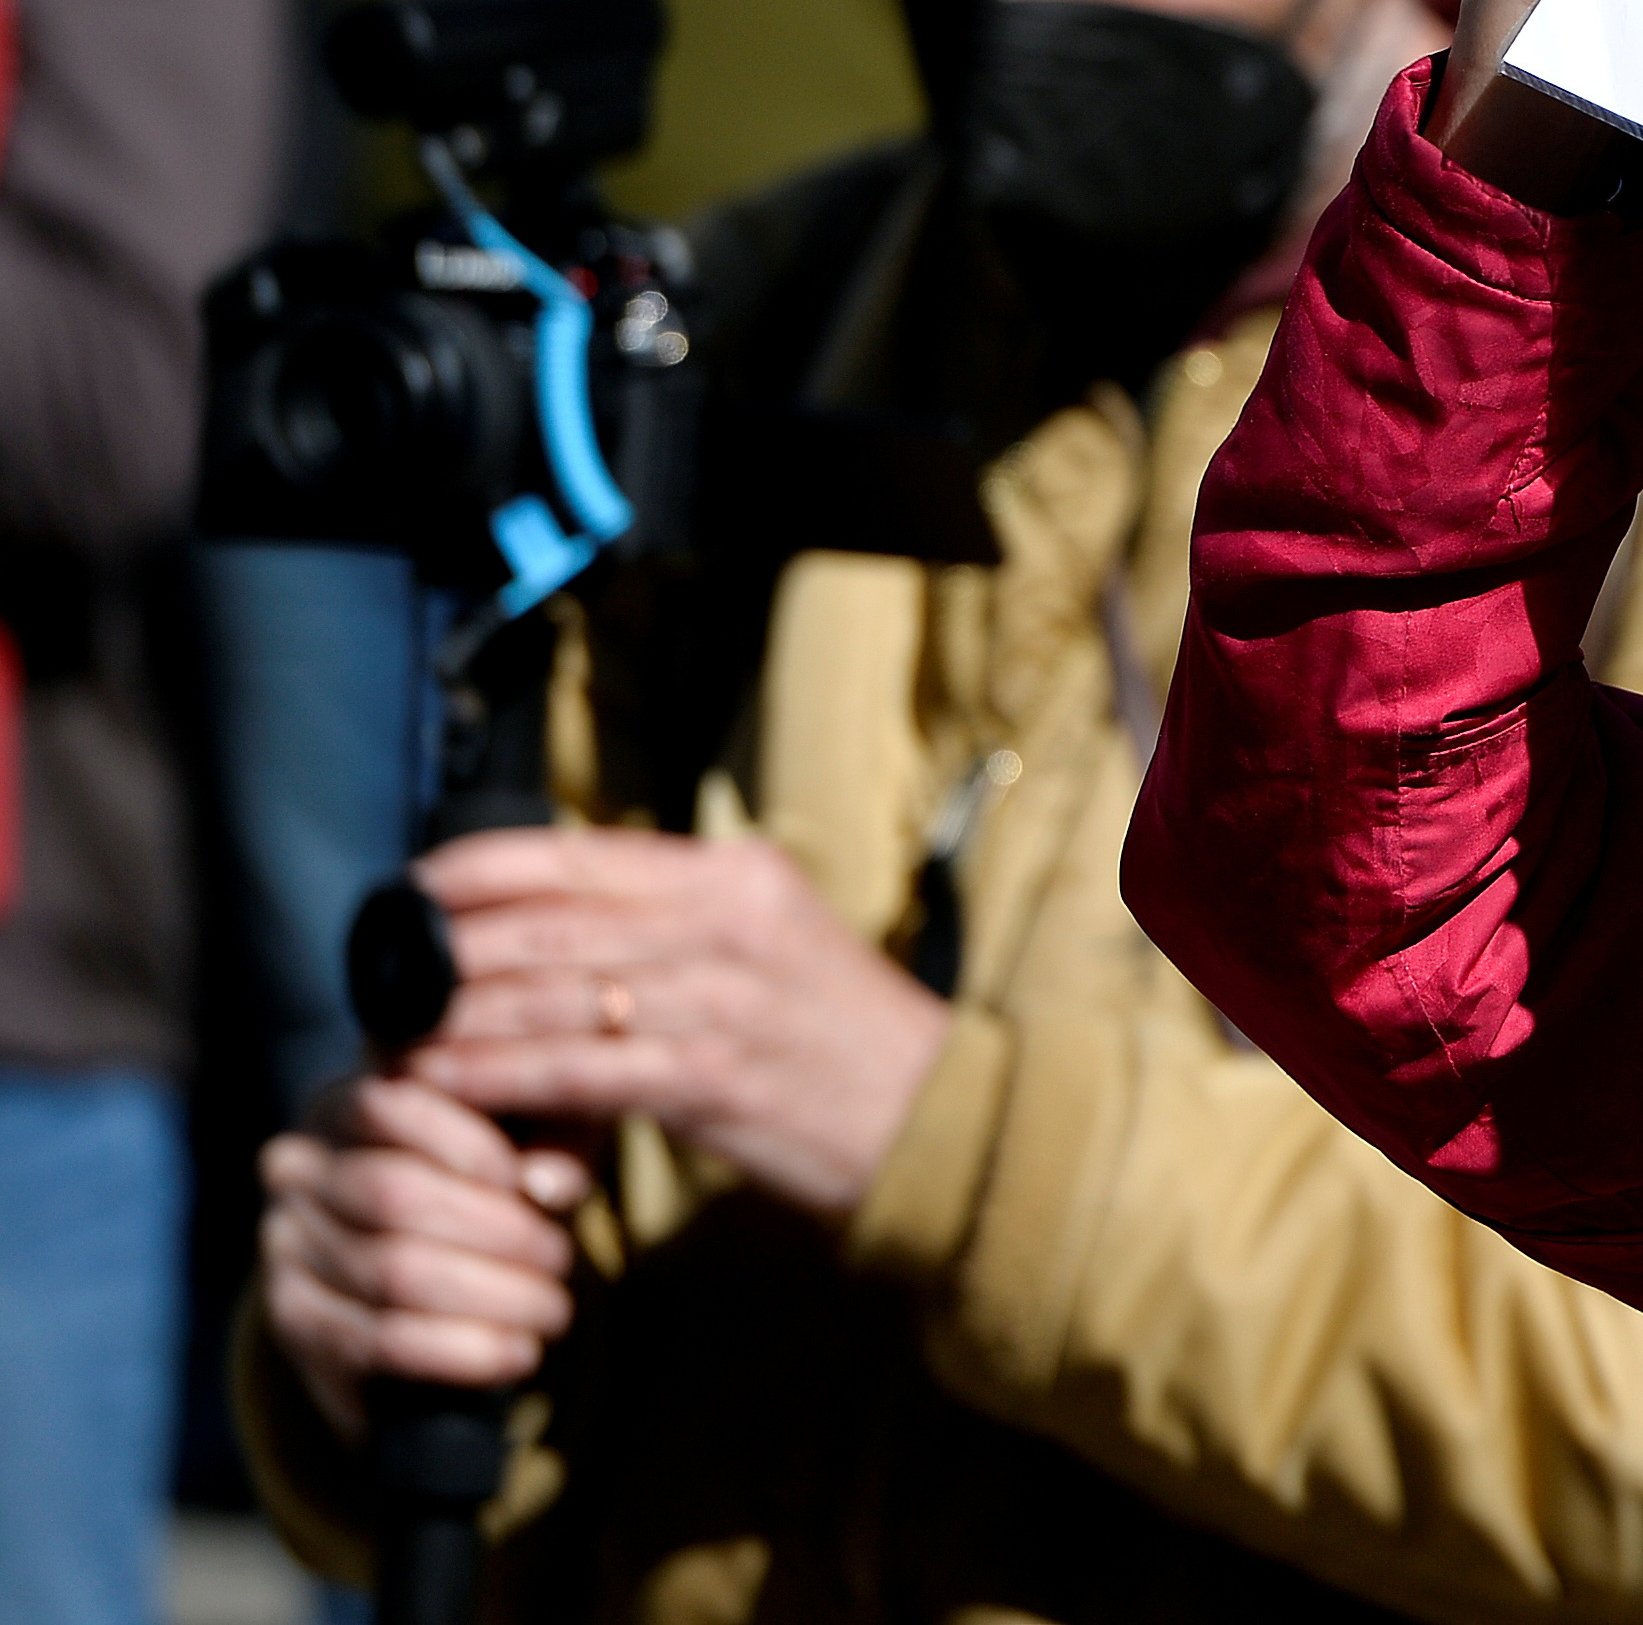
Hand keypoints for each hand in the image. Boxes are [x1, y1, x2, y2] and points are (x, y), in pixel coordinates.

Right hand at [259, 1071, 591, 1440]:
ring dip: (490, 1298)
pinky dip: (458, 1352)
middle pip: (394, 1196)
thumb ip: (547, 1140)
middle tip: (562, 1260)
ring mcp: (282, 1246)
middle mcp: (295, 1169)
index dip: (470, 1147)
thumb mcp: (531, 1137)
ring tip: (553, 1310)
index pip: (391, 1106)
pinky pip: (375, 1341)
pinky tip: (516, 1353)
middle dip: (496, 1233)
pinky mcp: (290, 1320)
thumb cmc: (494, 1179)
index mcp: (341, 1105)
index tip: (530, 1182)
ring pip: (391, 1273)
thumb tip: (548, 1188)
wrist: (438, 1273)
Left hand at [392, 827, 951, 1231]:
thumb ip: (673, 931)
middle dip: (449, 951)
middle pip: (551, 922)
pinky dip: (496, 1077)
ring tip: (391, 1038)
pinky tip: (442, 1086)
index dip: (480, 868)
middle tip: (379, 977)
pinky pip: (574, 1070)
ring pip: (550, 995)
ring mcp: (720, 998)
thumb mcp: (768, 949)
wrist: (933, 1119)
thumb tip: (556, 929)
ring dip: (455, 1021)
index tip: (412, 889)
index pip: (581, 854)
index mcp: (737, 876)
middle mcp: (726, 922)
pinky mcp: (710, 1077)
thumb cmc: (836, 1039)